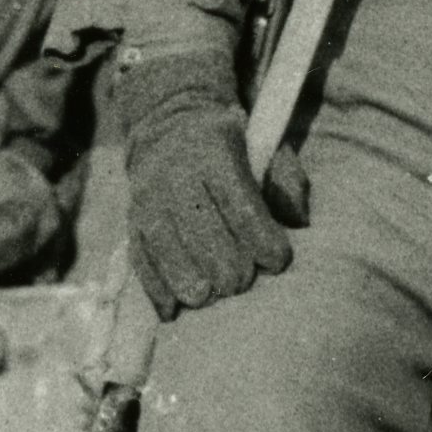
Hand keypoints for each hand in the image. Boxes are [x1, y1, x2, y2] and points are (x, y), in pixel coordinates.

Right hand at [111, 41, 296, 316]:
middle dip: (226, 264)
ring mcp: (149, 198)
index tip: (278, 262)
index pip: (240, 204)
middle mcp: (176, 173)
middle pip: (202, 231)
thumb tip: (299, 222)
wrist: (171, 121)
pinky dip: (155, 288)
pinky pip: (140, 258)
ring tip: (210, 295)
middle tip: (243, 281)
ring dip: (188, 279)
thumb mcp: (266, 146)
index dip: (262, 239)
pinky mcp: (133, 219)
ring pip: (166, 247)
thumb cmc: (234, 145)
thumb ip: (287, 181)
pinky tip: (173, 310)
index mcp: (214, 152)